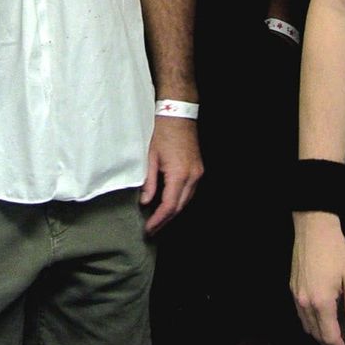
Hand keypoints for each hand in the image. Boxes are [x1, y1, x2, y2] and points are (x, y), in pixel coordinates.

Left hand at [140, 116, 202, 234]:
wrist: (178, 115)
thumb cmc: (163, 133)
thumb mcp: (151, 157)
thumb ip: (150, 182)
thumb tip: (145, 201)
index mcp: (179, 174)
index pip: (169, 205)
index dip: (158, 219)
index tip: (148, 229)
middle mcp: (192, 176)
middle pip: (179, 207)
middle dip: (165, 220)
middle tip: (152, 230)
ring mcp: (198, 173)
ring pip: (186, 201)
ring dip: (172, 212)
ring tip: (158, 220)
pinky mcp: (198, 169)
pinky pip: (189, 191)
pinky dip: (179, 200)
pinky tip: (169, 204)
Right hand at [291, 211, 344, 344]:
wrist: (313, 227)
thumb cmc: (336, 250)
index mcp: (321, 302)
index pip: (330, 336)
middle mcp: (305, 302)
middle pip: (317, 335)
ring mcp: (296, 295)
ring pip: (307, 326)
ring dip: (320, 336)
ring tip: (335, 337)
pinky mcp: (292, 287)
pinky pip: (301, 314)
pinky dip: (311, 323)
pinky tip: (321, 319)